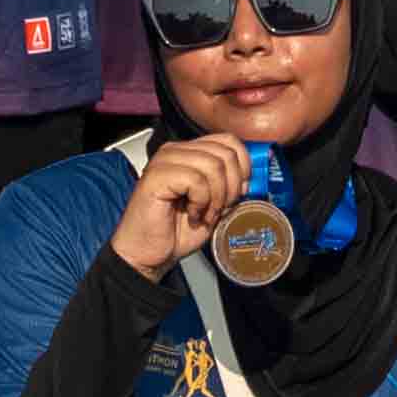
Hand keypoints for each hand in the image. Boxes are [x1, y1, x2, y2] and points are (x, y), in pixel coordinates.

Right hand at [109, 127, 251, 277]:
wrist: (149, 255)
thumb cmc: (174, 233)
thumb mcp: (214, 207)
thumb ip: (230, 189)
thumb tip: (248, 181)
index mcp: (190, 153)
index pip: (228, 141)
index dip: (243, 166)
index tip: (239, 192)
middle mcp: (176, 151)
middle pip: (225, 152)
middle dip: (232, 186)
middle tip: (220, 208)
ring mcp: (164, 161)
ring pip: (213, 165)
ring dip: (216, 197)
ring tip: (204, 213)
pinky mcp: (156, 175)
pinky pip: (196, 179)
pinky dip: (201, 201)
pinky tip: (192, 214)